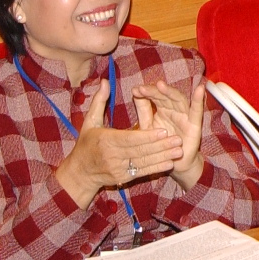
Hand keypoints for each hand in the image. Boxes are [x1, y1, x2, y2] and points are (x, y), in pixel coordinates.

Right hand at [54, 82, 183, 207]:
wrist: (79, 172)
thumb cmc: (86, 143)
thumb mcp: (89, 122)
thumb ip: (99, 101)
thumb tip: (105, 81)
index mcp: (105, 140)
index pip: (130, 138)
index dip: (147, 136)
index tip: (164, 130)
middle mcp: (112, 156)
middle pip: (140, 151)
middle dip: (161, 146)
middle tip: (179, 139)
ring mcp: (118, 169)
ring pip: (144, 162)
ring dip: (163, 157)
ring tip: (179, 150)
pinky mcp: (122, 178)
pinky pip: (141, 172)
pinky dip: (156, 168)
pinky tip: (169, 164)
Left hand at [131, 79, 206, 190]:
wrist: (173, 162)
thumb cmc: (160, 143)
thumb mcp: (147, 126)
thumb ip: (143, 110)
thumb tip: (136, 91)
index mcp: (163, 109)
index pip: (156, 96)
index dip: (147, 92)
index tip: (136, 90)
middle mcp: (175, 109)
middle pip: (166, 96)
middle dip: (155, 91)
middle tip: (143, 88)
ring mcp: (185, 116)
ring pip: (178, 100)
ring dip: (170, 92)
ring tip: (160, 85)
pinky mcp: (194, 125)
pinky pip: (196, 111)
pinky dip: (199, 100)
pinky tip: (200, 89)